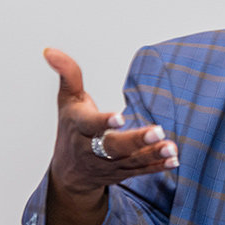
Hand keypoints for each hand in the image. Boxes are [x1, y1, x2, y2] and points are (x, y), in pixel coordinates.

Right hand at [44, 48, 178, 198]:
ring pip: (130, 161)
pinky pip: (140, 171)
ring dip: (151, 154)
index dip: (103, 122)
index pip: (90, 125)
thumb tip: (51, 51)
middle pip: (113, 147)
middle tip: (157, 131)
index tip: (119, 118)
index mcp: (79, 127)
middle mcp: (92, 149)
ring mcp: (108, 164)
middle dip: (135, 140)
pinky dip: (157, 166)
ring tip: (171, 147)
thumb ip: (68, 74)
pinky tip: (173, 160)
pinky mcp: (122, 173)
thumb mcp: (67, 100)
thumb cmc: (72, 129)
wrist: (69, 172)